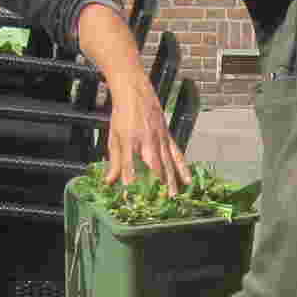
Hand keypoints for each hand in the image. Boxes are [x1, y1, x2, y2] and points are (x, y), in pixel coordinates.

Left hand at [104, 72, 189, 192]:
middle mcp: (146, 140)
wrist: (135, 91)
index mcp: (129, 140)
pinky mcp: (167, 136)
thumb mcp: (114, 137)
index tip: (129, 196)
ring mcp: (160, 138)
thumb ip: (114, 161)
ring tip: (174, 198)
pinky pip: (177, 154)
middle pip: (153, 167)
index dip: (129, 180)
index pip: (128, 164)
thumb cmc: (122, 115)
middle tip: (159, 205)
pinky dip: (183, 168)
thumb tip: (109, 182)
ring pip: (168, 163)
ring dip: (171, 182)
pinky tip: (188, 181)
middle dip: (156, 187)